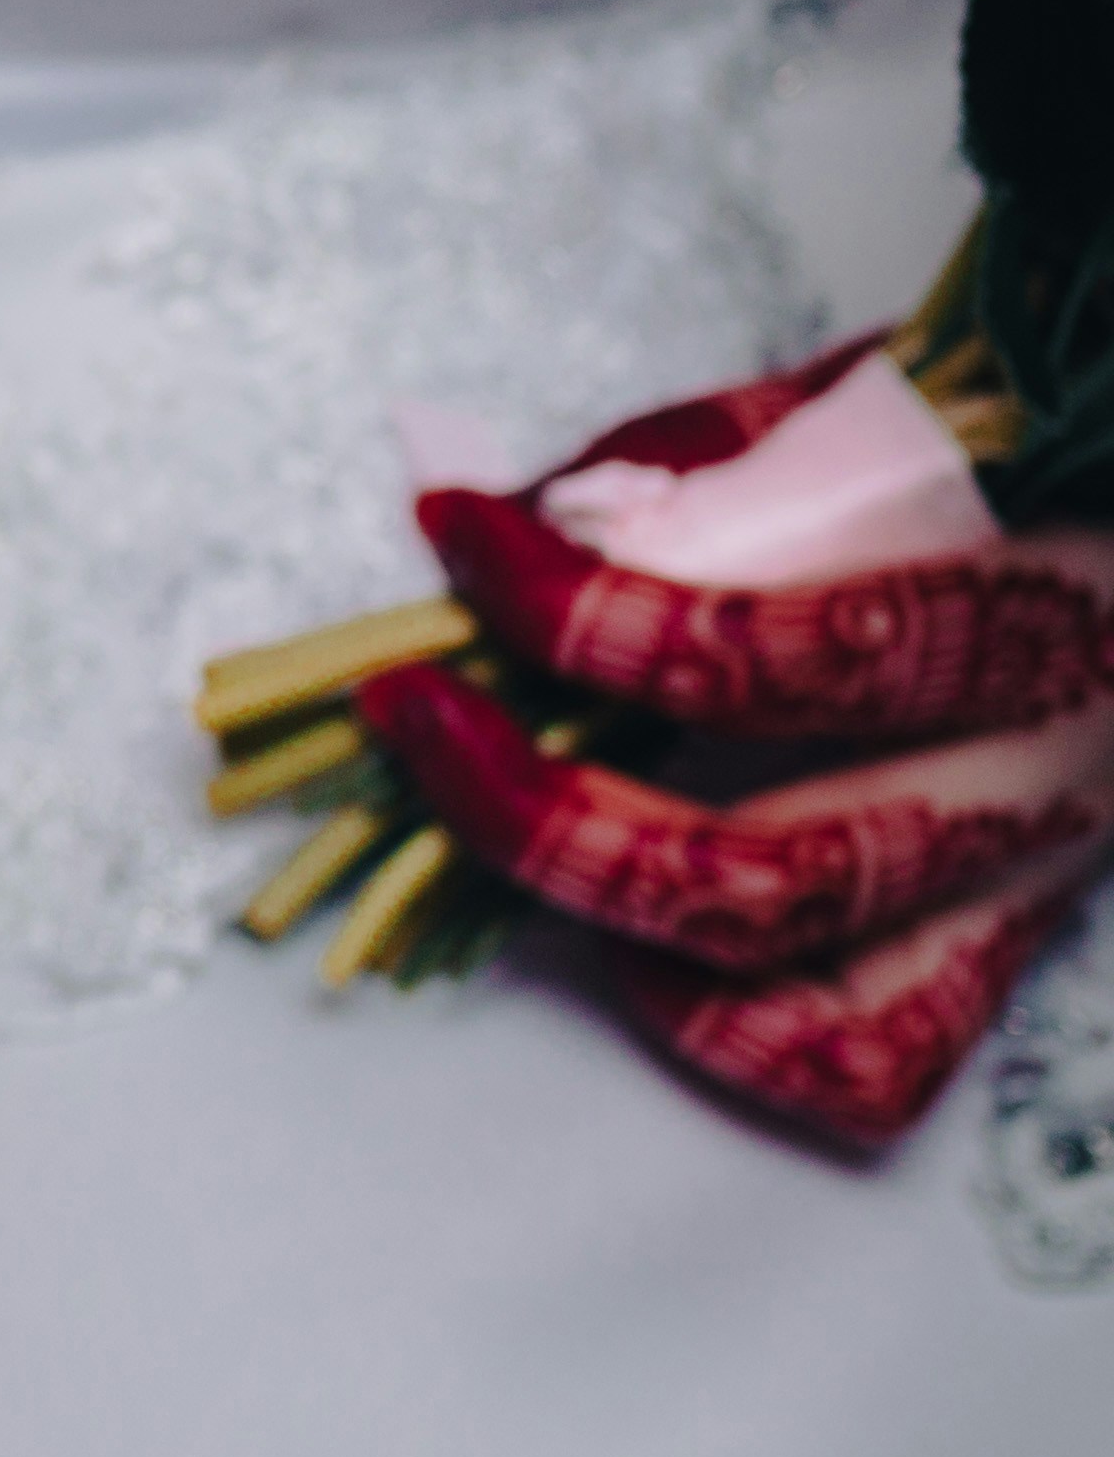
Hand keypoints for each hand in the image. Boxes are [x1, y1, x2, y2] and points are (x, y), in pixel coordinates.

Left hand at [359, 350, 1113, 1145]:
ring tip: (481, 816)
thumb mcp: (882, 395)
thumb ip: (707, 457)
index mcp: (1036, 616)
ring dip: (608, 925)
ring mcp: (1030, 881)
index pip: (773, 657)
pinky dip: (722, 1022)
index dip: (579, 611)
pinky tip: (627, 925)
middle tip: (408, 712)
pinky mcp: (1007, 941)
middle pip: (764, 874)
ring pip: (813, 1007)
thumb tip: (518, 515)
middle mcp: (1047, 779)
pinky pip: (865, 1060)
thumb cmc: (1025, 443)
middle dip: (537, 811)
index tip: (457, 535)